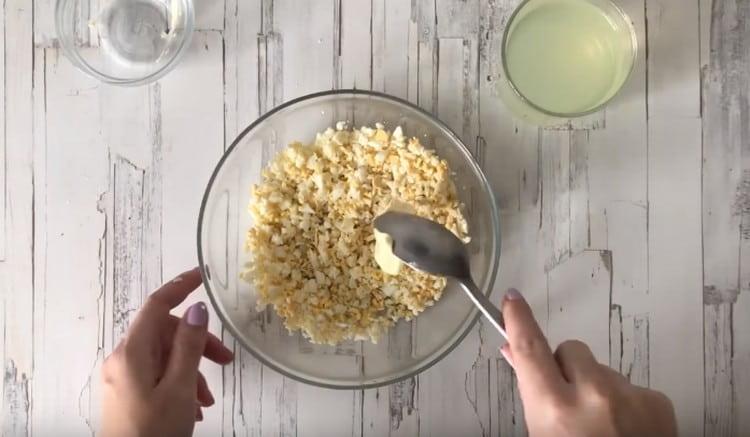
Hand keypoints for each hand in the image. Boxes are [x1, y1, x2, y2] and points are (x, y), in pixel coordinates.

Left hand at [101, 267, 233, 436]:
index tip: (202, 276)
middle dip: (197, 342)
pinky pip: (156, 375)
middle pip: (163, 333)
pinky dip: (179, 382)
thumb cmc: (154, 433)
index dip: (180, 286)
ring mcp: (122, 379)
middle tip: (225, 360)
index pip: (156, 305)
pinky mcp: (126, 395)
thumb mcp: (179, 388)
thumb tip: (196, 309)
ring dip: (191, 369)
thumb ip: (188, 345)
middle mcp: (121, 360)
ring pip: (163, 356)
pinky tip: (194, 406)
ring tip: (208, 397)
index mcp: (131, 353)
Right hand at [501, 288, 676, 436]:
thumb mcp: (542, 435)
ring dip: (596, 387)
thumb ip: (532, 394)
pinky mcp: (657, 401)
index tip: (513, 299)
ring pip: (602, 368)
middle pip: (571, 350)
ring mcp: (630, 396)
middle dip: (565, 366)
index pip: (530, 349)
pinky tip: (624, 429)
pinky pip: (630, 385)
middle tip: (566, 400)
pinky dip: (624, 401)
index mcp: (555, 409)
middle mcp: (593, 396)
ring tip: (600, 426)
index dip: (518, 320)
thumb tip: (515, 355)